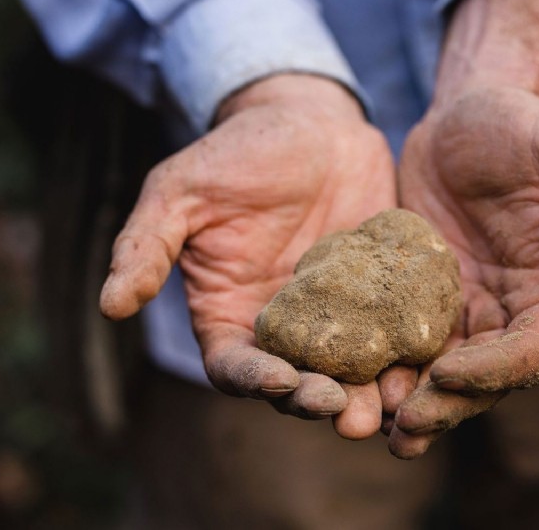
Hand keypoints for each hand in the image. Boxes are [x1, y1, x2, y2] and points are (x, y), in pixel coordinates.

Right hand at [99, 74, 396, 438]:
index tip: (284, 382)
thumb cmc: (238, 154)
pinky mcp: (384, 295)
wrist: (310, 124)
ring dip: (370, 394)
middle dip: (322, 402)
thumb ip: (148, 245)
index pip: (237, 367)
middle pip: (300, 382)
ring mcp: (341, 315)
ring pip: (354, 370)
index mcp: (233, 314)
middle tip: (348, 414)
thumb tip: (109, 305)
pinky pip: (398, 330)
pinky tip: (429, 359)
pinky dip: (410, 351)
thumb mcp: (181, 191)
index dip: (256, 381)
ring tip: (390, 406)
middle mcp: (287, 326)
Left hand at [387, 0, 538, 457]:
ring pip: (440, 372)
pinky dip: (383, 365)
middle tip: (404, 426)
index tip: (450, 372)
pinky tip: (347, 380)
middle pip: (483, 377)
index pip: (533, 350)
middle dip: (446, 405)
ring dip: (410, 402)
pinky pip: (403, 341)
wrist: (467, 121)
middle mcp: (510, 314)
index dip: (496, 368)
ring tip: (370, 426)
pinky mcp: (420, 300)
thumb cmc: (527, 130)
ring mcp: (464, 310)